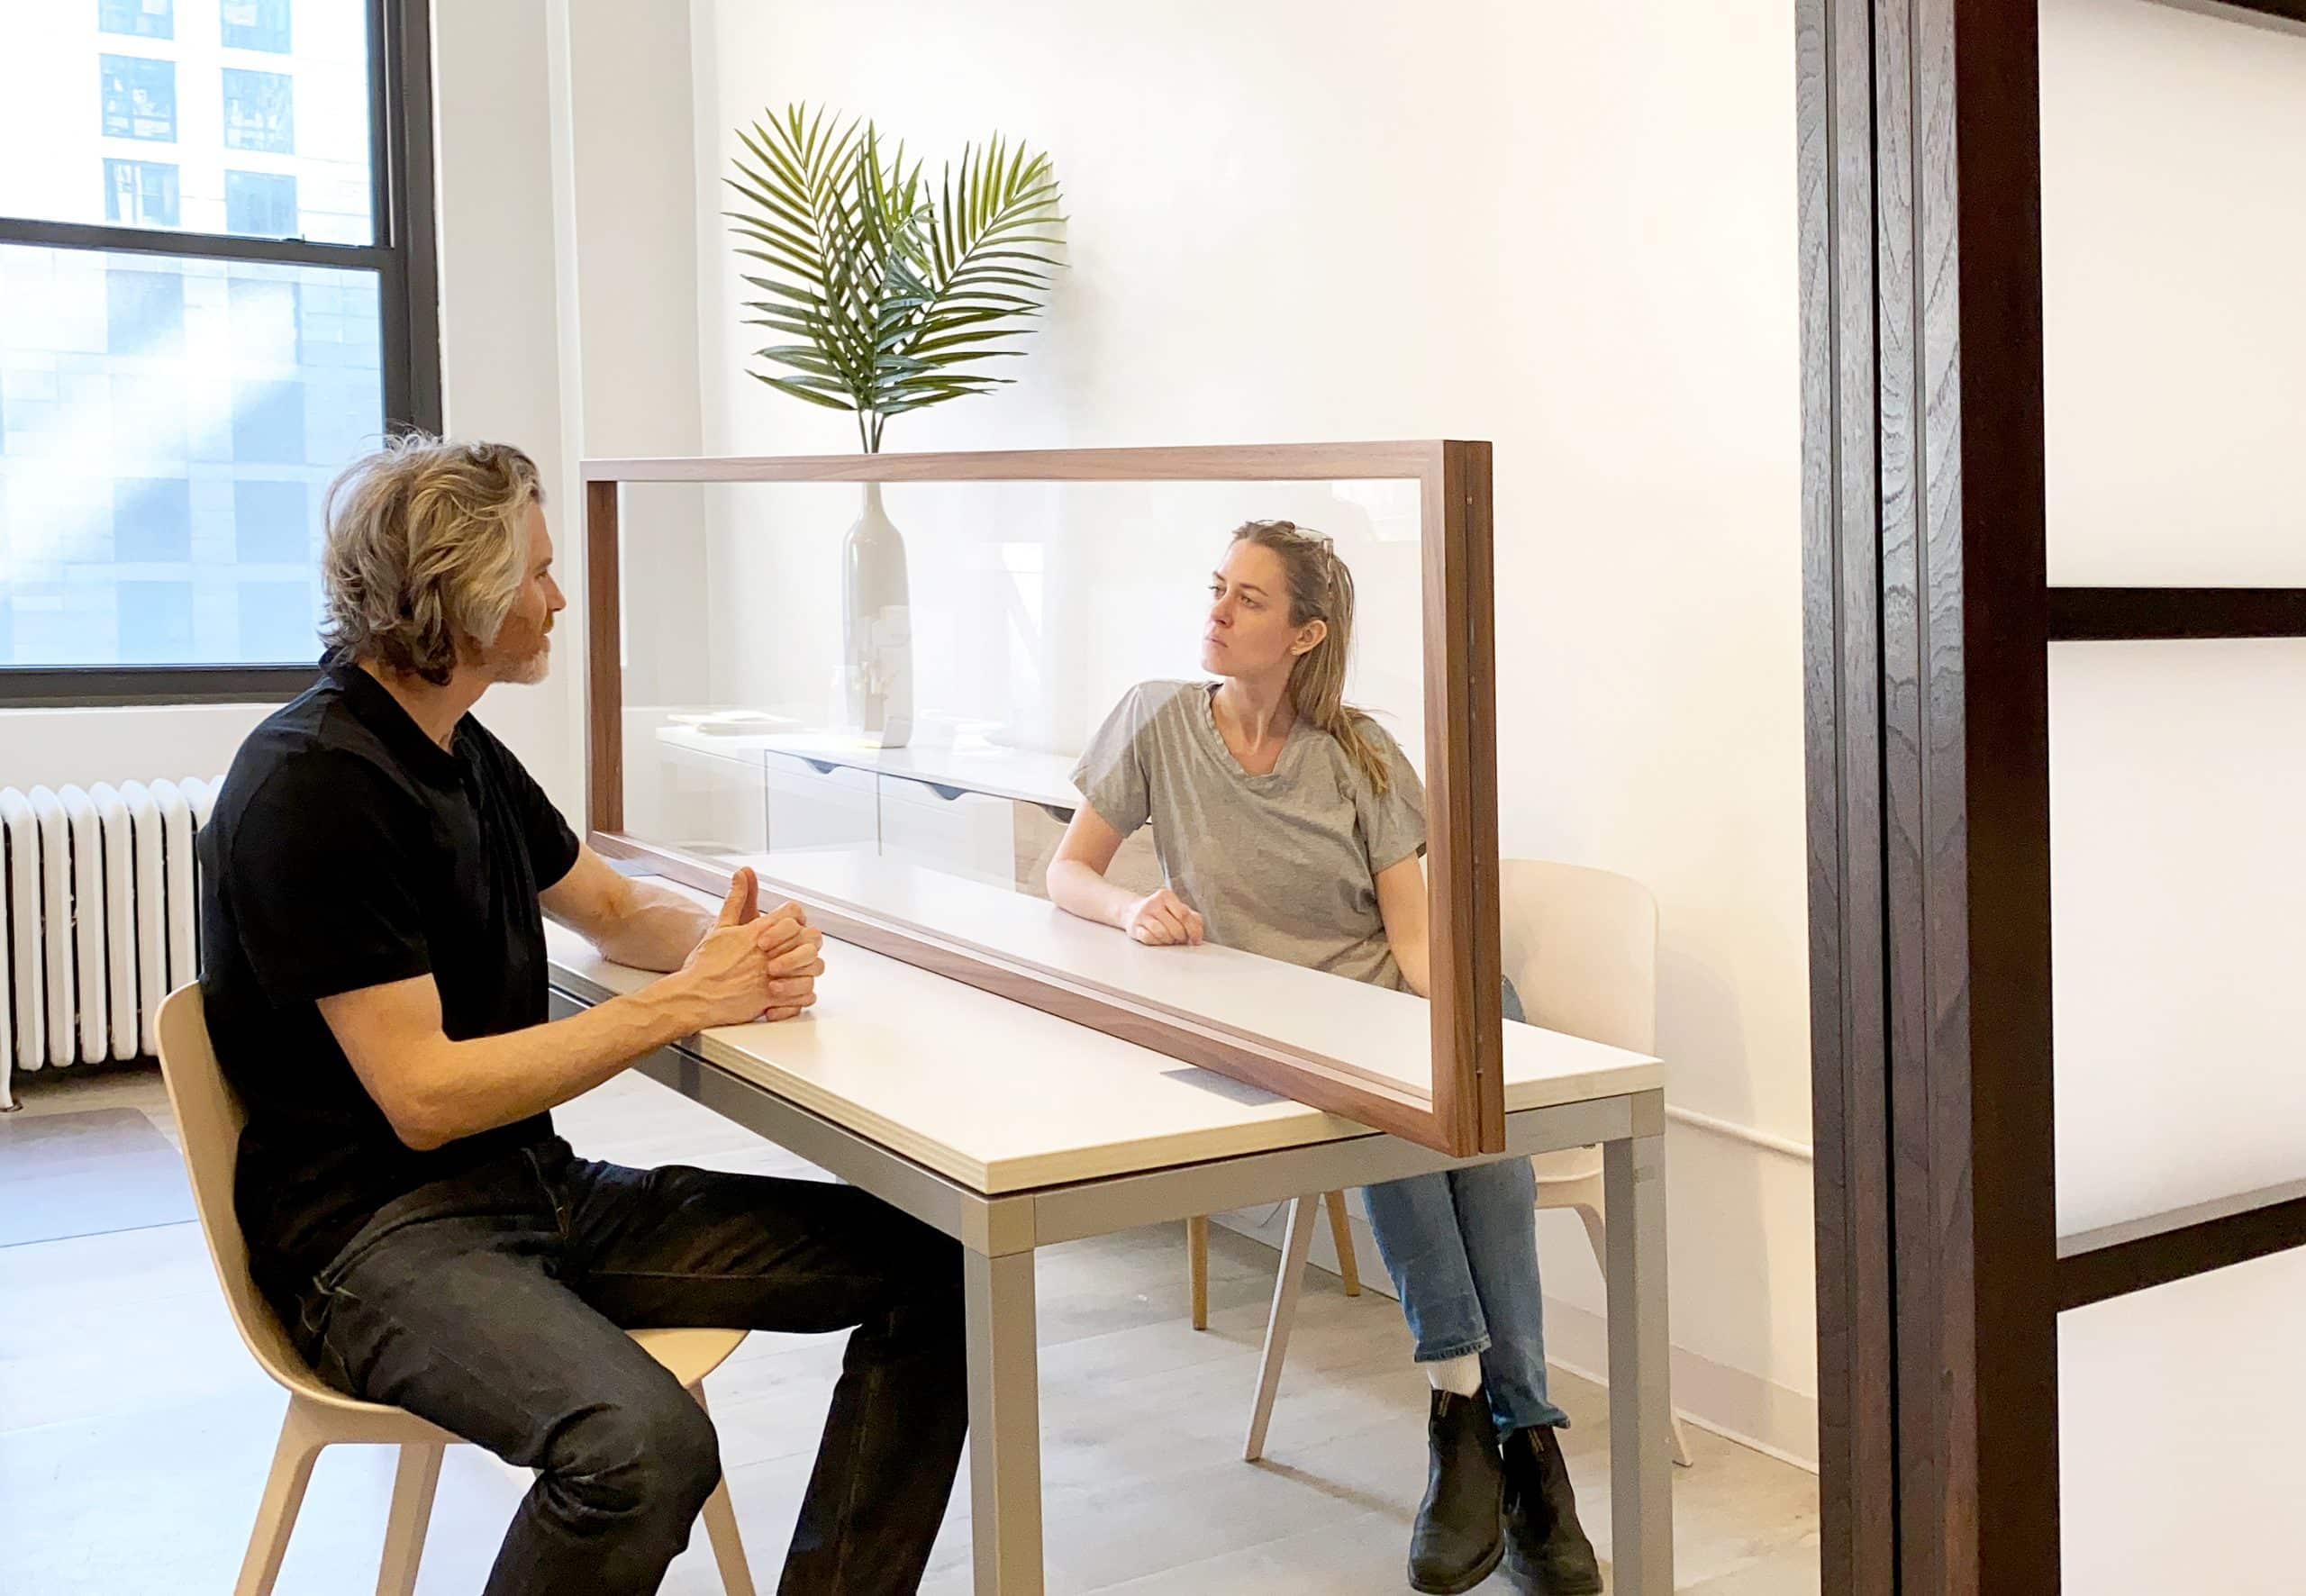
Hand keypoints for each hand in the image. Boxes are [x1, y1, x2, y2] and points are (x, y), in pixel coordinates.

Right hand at [676, 869, 825, 1026]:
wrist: (693, 996)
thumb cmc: (705, 964)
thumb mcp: (720, 927)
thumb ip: (735, 900)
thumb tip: (742, 872)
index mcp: (757, 932)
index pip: (792, 912)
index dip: (795, 916)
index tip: (791, 924)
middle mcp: (768, 952)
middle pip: (809, 936)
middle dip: (806, 939)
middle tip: (798, 946)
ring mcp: (773, 976)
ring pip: (813, 965)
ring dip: (809, 966)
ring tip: (798, 968)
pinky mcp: (773, 999)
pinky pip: (806, 995)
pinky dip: (804, 994)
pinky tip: (795, 990)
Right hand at [1124, 887, 1203, 946]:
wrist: (1132, 911)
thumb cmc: (1161, 912)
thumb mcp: (1177, 909)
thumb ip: (1192, 918)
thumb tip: (1198, 934)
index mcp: (1166, 895)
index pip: (1184, 914)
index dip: (1193, 930)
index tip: (1196, 940)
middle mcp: (1153, 903)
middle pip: (1175, 927)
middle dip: (1181, 937)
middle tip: (1180, 939)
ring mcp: (1142, 915)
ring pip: (1162, 933)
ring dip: (1169, 940)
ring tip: (1170, 939)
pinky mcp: (1134, 927)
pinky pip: (1149, 939)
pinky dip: (1157, 942)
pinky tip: (1158, 940)